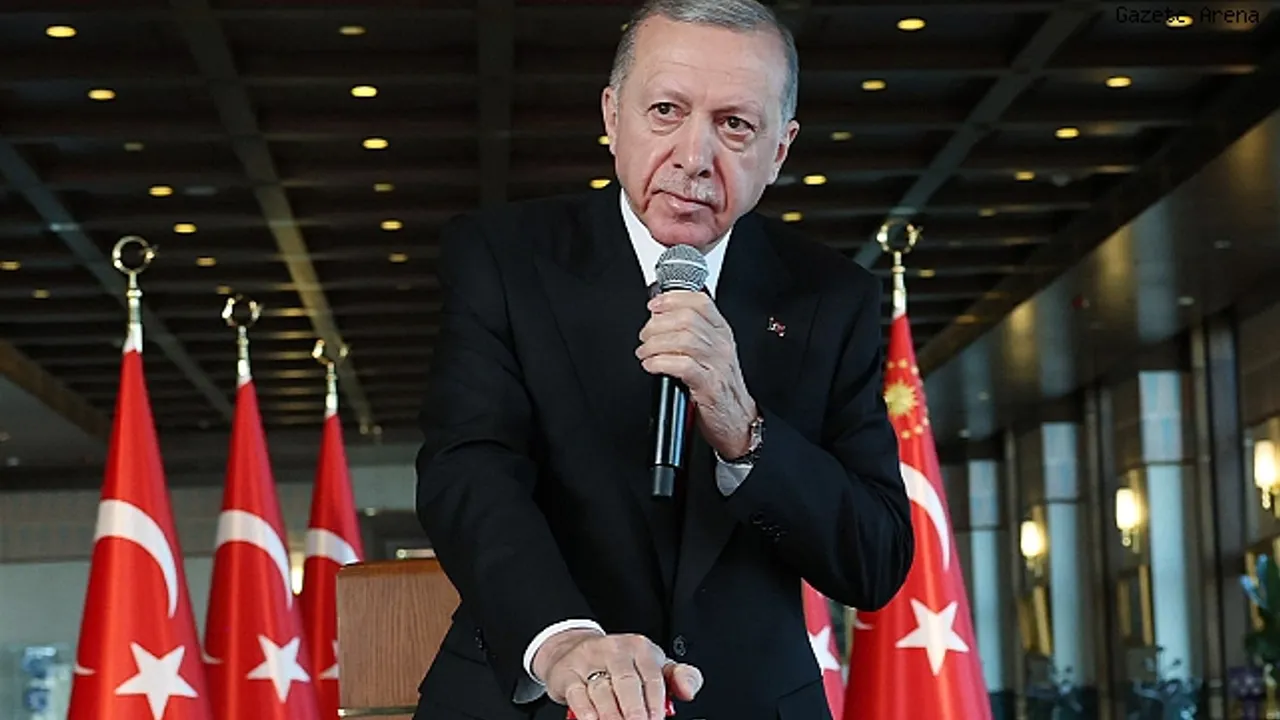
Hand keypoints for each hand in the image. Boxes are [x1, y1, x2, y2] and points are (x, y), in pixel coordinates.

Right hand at [533, 629, 701, 719]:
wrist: (574, 648)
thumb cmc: (621, 663)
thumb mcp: (653, 665)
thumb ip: (679, 677)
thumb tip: (688, 691)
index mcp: (641, 648)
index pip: (653, 677)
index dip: (656, 704)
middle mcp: (615, 650)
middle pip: (627, 683)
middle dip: (635, 711)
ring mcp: (589, 660)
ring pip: (602, 691)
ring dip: (612, 716)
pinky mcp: (568, 673)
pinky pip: (578, 695)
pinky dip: (587, 713)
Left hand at [637, 290, 757, 458]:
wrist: (738, 419)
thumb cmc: (720, 386)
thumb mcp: (712, 353)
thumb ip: (691, 333)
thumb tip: (659, 318)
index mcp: (721, 332)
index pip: (700, 302)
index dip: (673, 299)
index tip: (654, 306)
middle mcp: (721, 344)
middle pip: (687, 319)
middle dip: (658, 325)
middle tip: (644, 336)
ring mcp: (717, 364)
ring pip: (683, 340)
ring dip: (655, 344)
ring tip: (645, 352)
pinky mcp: (709, 385)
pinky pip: (682, 366)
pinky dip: (660, 362)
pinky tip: (651, 365)